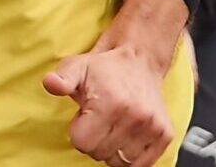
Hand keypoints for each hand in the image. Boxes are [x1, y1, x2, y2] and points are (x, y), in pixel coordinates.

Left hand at [44, 37, 174, 166]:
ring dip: (113, 149)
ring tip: (113, 127)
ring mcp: (152, 127)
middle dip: (94, 140)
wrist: (139, 59)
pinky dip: (132, 157)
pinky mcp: (165, 134)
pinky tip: (127, 137)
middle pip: (100, 154)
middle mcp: (135, 116)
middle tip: (99, 120)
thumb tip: (50, 82)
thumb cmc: (104, 68)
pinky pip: (143, 165)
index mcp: (110, 103)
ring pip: (120, 162)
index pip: (83, 143)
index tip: (85, 117)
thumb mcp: (76, 67)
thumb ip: (61, 79)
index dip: (79, 132)